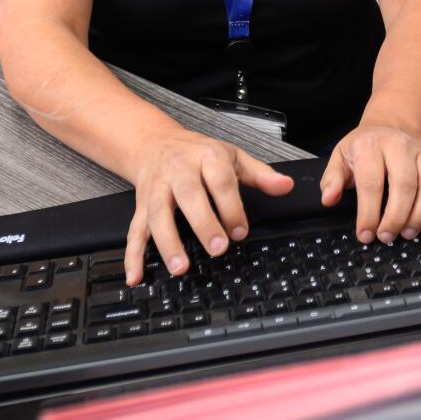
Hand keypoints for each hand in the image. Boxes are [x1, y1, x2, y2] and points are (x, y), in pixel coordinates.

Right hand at [125, 129, 294, 283]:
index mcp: (206, 157)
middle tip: (218, 249)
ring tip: (180, 267)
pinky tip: (136, 276)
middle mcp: (178, 171)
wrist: (154, 142)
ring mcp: (157, 189)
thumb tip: (286, 186)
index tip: (241, 231)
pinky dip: (133, 255)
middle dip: (203, 223)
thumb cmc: (198, 154)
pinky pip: (135, 230)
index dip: (231, 206)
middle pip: (188, 196)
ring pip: (158, 214)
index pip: (220, 180)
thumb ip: (260, 174)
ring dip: (167, 241)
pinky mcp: (141, 206)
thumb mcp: (232, 157)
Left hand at [320, 123, 420, 245]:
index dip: (368, 212)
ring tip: (407, 234)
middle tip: (387, 237)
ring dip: (420, 215)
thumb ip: (332, 180)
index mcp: (371, 145)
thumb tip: (329, 199)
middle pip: (404, 184)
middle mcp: (399, 146)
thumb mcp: (340, 158)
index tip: (365, 234)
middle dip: (396, 217)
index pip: (371, 182)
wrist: (389, 127)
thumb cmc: (364, 148)